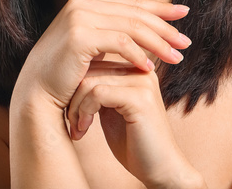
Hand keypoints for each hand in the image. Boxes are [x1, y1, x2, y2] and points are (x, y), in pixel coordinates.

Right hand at [14, 0, 190, 111]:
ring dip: (158, 43)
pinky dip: (138, 55)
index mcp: (86, 0)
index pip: (131, 3)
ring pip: (132, 28)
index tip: (184, 14)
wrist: (36, 95)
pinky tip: (150, 68)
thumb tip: (150, 25)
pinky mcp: (79, 35)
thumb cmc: (67, 74)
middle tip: (185, 43)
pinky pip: (120, 43)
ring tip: (176, 58)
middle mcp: (81, 2)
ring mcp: (79, 16)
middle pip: (135, 14)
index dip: (160, 9)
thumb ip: (115, 30)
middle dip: (165, 28)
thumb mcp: (94, 45)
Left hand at [67, 61, 200, 188]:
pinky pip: (98, 93)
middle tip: (73, 124)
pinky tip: (85, 130)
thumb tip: (73, 79)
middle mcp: (141, 72)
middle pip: (90, 70)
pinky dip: (84, 112)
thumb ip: (101, 92)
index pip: (95, 64)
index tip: (73, 115)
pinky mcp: (140, 99)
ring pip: (90, 81)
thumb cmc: (134, 143)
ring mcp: (142, 83)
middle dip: (73, 98)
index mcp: (136, 72)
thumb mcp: (112, 111)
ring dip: (76, 108)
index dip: (76, 89)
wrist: (159, 167)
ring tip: (78, 129)